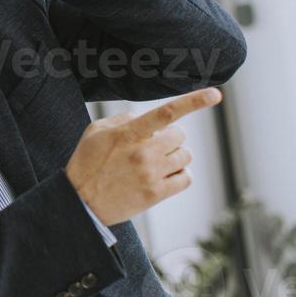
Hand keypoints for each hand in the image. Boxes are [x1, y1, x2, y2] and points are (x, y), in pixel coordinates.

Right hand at [66, 88, 221, 225]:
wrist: (80, 202)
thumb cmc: (86, 164)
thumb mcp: (95, 132)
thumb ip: (123, 119)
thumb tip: (144, 116)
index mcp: (128, 134)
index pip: (167, 113)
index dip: (194, 101)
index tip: (216, 94)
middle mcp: (143, 153)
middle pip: (179, 135)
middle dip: (169, 138)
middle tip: (152, 146)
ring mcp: (151, 174)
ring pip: (185, 156)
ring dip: (174, 156)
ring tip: (155, 163)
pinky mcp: (157, 193)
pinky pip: (185, 177)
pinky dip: (179, 174)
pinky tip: (163, 176)